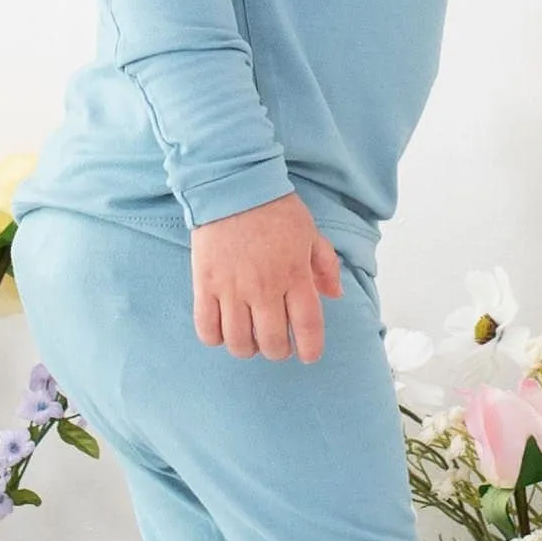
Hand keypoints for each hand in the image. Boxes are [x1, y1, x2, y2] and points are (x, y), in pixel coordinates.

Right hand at [191, 193, 340, 363]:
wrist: (233, 186)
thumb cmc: (275, 209)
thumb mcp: (311, 233)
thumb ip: (326, 266)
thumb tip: (335, 295)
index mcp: (295, 275)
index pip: (308, 327)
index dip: (311, 349)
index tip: (309, 354)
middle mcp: (265, 288)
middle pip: (273, 343)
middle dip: (278, 350)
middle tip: (277, 342)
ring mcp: (233, 289)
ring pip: (239, 343)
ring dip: (247, 348)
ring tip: (250, 337)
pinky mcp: (206, 285)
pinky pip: (207, 329)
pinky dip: (215, 338)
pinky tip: (223, 329)